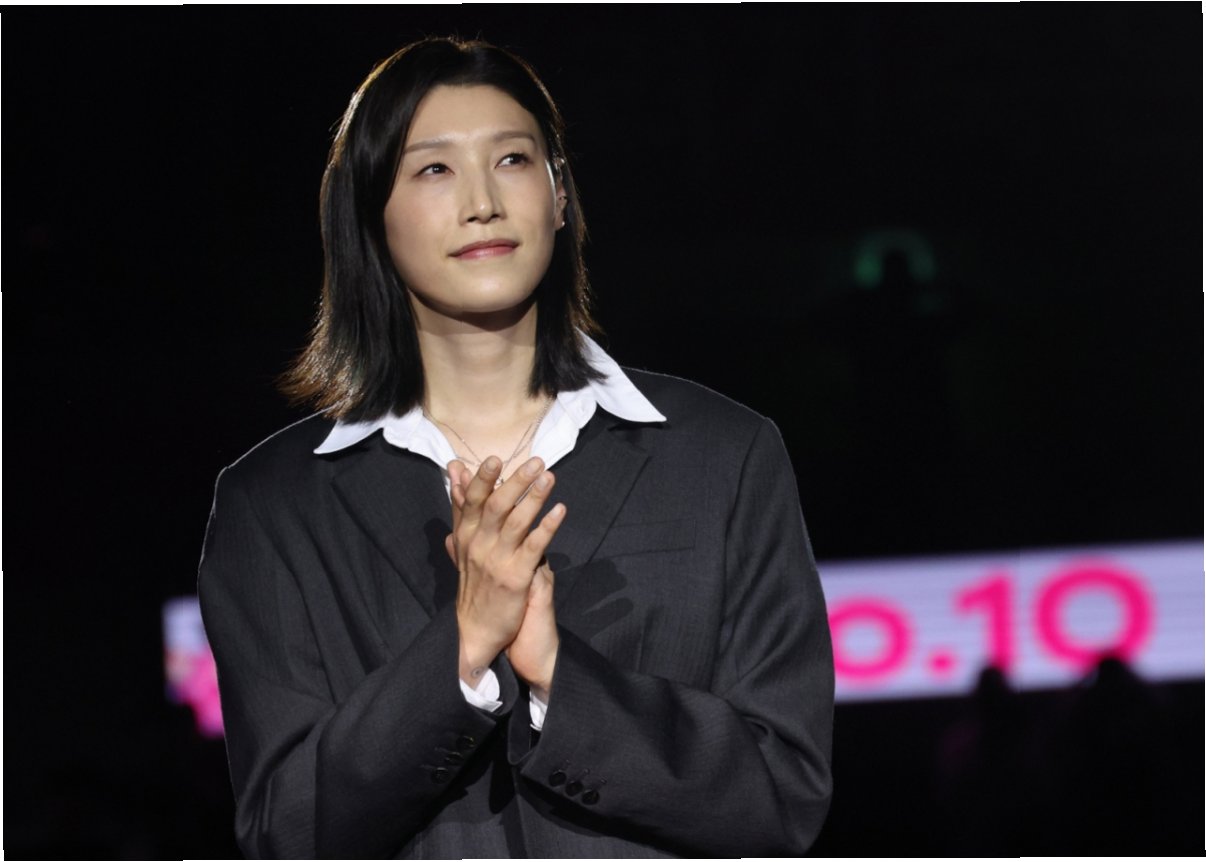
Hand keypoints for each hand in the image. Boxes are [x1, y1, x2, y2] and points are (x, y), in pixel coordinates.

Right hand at [445, 457, 564, 687]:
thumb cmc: (474, 582)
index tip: (495, 458)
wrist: (475, 630)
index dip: (484, 479)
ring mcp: (497, 560)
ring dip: (534, 497)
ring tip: (549, 477)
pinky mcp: (516, 576)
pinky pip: (534, 546)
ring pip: (516, 521)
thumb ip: (462, 507)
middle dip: (516, 481)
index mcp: (466, 535)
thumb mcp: (463, 543)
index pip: (473, 501)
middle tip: (536, 461)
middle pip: (497, 506)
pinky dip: (547, 527)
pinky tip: (560, 510)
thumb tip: (456, 472)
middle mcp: (479, 545)